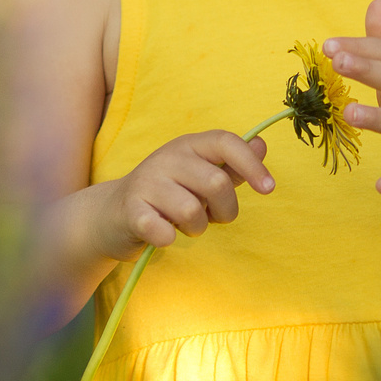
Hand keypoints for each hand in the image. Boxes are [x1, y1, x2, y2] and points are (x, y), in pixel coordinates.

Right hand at [108, 131, 273, 254]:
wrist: (111, 215)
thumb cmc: (167, 196)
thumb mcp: (199, 175)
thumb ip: (230, 164)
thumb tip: (261, 144)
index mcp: (188, 145)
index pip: (226, 142)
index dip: (251, 164)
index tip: (269, 188)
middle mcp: (166, 158)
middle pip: (217, 183)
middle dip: (225, 210)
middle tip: (212, 217)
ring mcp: (146, 183)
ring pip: (193, 212)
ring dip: (197, 228)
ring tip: (184, 225)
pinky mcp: (131, 211)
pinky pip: (163, 232)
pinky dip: (169, 239)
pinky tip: (163, 235)